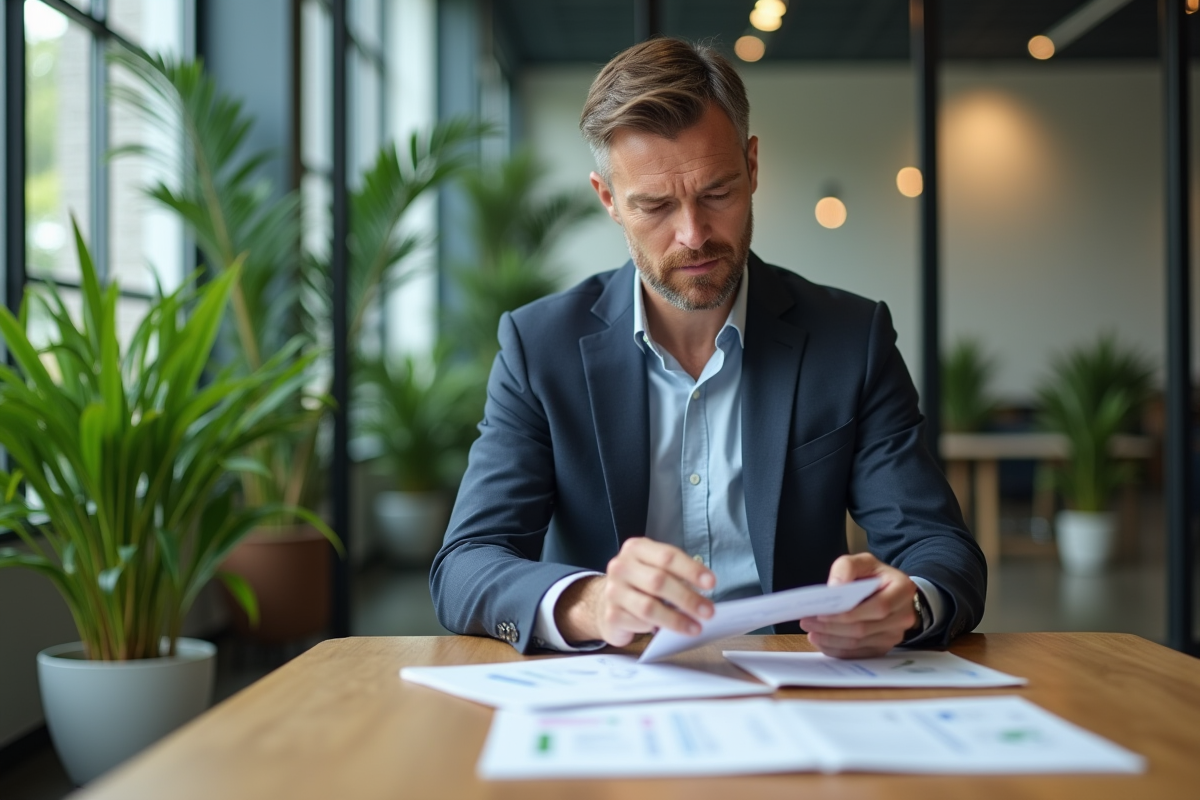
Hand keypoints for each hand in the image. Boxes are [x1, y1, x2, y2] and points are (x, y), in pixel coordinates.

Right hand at [555, 538, 715, 646]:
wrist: (603, 601)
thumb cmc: (638, 584)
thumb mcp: (654, 568)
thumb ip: (675, 575)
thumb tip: (703, 594)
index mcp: (636, 549)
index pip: (667, 556)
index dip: (691, 570)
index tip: (711, 583)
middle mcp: (621, 567)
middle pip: (659, 581)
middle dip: (687, 598)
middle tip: (708, 611)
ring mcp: (613, 591)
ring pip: (649, 607)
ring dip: (676, 619)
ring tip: (695, 627)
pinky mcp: (611, 615)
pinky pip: (639, 623)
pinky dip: (656, 628)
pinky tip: (664, 630)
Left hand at [800, 553, 918, 658]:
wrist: (889, 591)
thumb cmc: (874, 576)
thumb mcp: (863, 562)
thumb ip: (847, 567)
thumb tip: (834, 587)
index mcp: (903, 590)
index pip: (878, 607)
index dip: (849, 613)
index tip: (822, 613)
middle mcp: (904, 616)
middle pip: (864, 628)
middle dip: (832, 627)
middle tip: (807, 622)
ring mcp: (895, 635)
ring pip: (859, 643)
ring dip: (831, 640)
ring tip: (810, 631)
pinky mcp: (884, 648)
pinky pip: (858, 654)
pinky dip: (837, 650)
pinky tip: (821, 641)